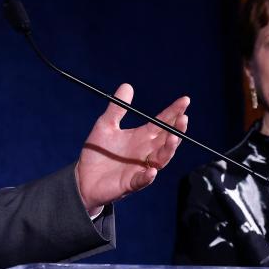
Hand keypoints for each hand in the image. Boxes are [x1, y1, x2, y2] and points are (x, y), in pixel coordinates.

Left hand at [75, 84, 189, 214]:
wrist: (82, 177)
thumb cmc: (97, 152)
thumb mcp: (105, 125)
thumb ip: (117, 108)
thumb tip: (127, 85)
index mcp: (142, 137)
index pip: (162, 122)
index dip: (173, 112)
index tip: (185, 100)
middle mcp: (146, 152)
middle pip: (166, 139)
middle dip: (177, 129)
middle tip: (183, 118)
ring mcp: (140, 168)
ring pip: (161, 159)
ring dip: (168, 149)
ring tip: (173, 138)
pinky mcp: (129, 183)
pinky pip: (142, 180)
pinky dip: (148, 176)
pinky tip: (152, 170)